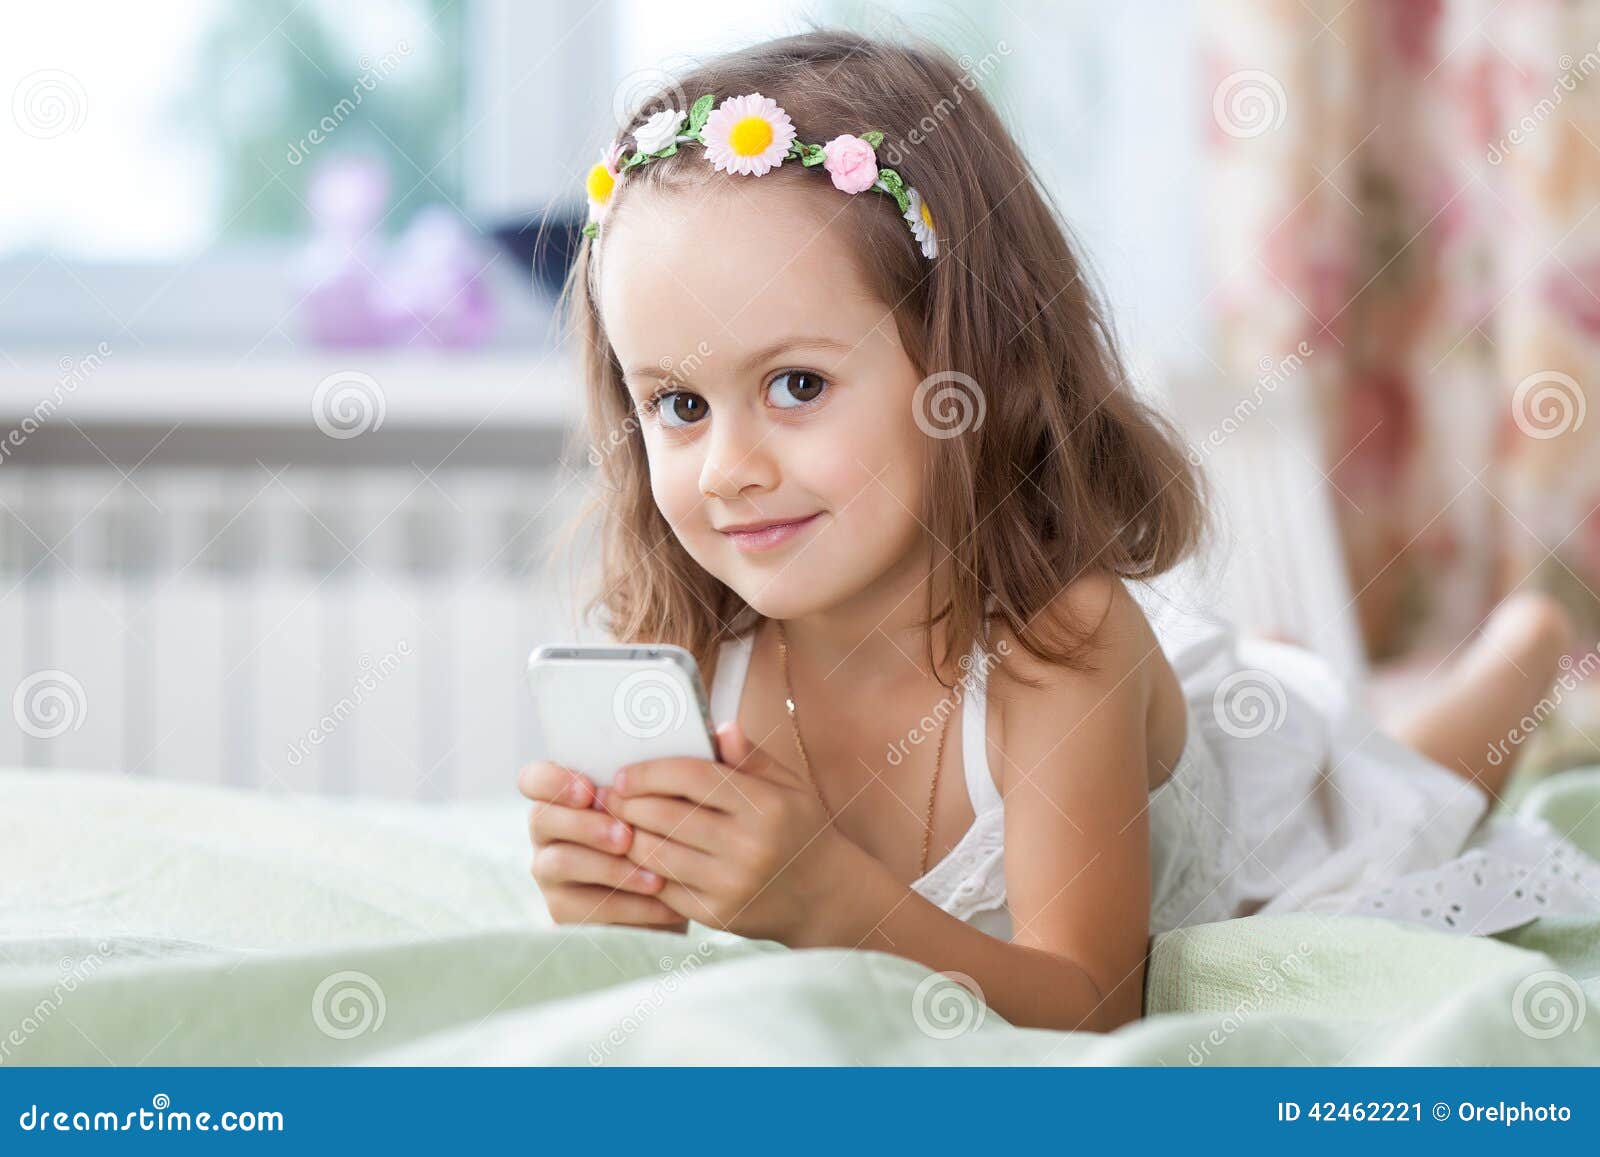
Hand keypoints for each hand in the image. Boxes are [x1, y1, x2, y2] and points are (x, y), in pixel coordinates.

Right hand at [517, 760, 687, 930]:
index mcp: (565, 794)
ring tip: (653, 875)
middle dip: (584, 825)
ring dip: (608, 867)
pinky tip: (662, 900)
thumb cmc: (672, 828)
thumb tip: (729, 732)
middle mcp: (548, 829)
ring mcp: (549, 871)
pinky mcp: (563, 910)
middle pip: (542, 818)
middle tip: (625, 836)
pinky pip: (585, 907)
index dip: (552, 780)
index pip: (534, 779)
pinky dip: (627, 904)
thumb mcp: (680, 797)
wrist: (681, 887)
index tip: (589, 790)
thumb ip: (691, 767)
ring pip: (560, 863)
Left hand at [601, 722, 850, 943]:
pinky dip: (643, 871)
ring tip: (617, 824)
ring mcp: (731, 884)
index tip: (624, 773)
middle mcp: (747, 845)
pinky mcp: (717, 915)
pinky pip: (663, 888)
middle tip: (609, 796)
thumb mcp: (789, 786)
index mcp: (764, 805)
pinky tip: (635, 857)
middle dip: (627, 803)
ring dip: (628, 837)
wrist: (826, 898)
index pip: (690, 776)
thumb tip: (719, 727)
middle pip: (664, 815)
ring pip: (655, 854)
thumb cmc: (802, 831)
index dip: (649, 772)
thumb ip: (751, 757)